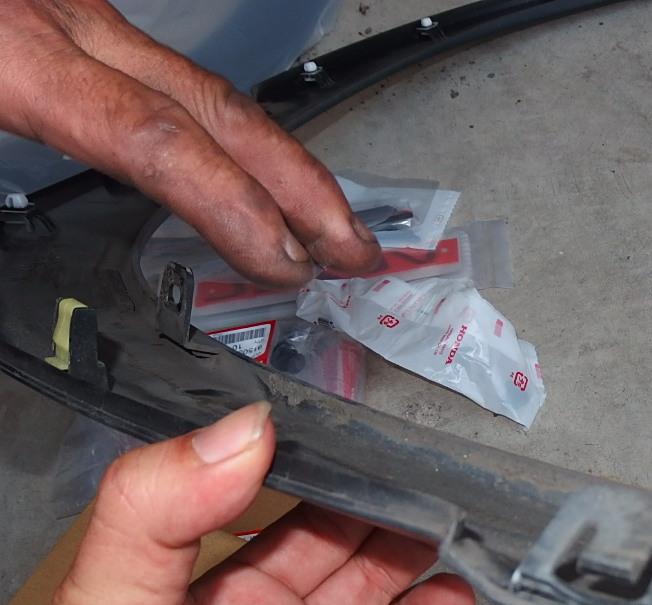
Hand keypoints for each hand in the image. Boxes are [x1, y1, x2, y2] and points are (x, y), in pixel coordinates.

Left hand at [0, 0, 379, 285]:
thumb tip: (15, 268)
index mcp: (14, 53)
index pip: (159, 141)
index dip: (236, 208)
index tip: (285, 265)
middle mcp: (58, 21)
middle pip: (216, 106)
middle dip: (301, 185)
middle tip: (353, 251)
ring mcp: (63, 8)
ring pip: (197, 84)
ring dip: (270, 160)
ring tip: (314, 223)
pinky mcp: (53, 9)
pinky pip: (157, 74)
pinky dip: (214, 131)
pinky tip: (227, 167)